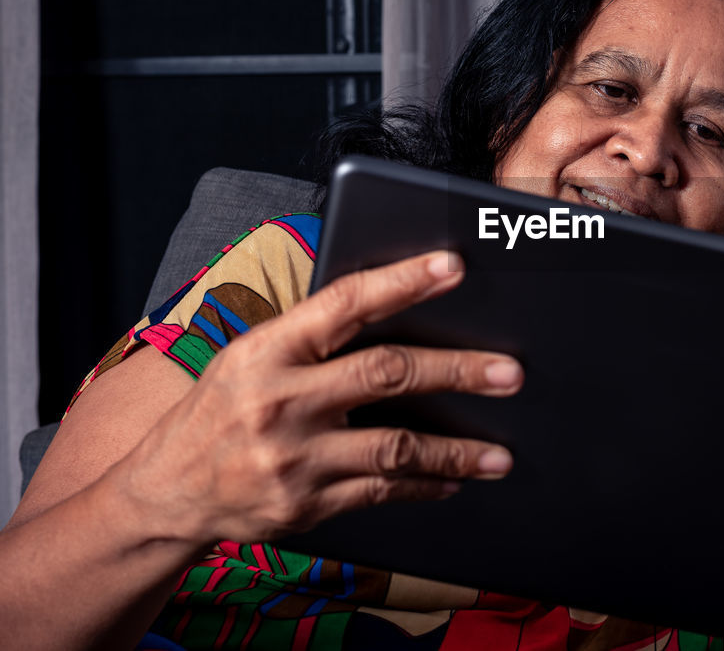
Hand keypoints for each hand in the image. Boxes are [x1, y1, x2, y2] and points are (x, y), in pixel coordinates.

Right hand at [115, 251, 522, 546]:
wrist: (165, 493)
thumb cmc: (221, 410)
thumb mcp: (249, 357)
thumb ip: (312, 336)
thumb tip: (395, 302)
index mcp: (267, 349)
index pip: (345, 303)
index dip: (403, 281)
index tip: (452, 266)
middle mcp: (281, 401)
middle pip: (386, 374)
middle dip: (456, 371)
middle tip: (509, 372)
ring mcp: (294, 457)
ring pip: (396, 447)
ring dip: (457, 451)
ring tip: (500, 453)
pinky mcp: (305, 505)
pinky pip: (382, 492)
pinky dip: (425, 486)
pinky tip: (455, 481)